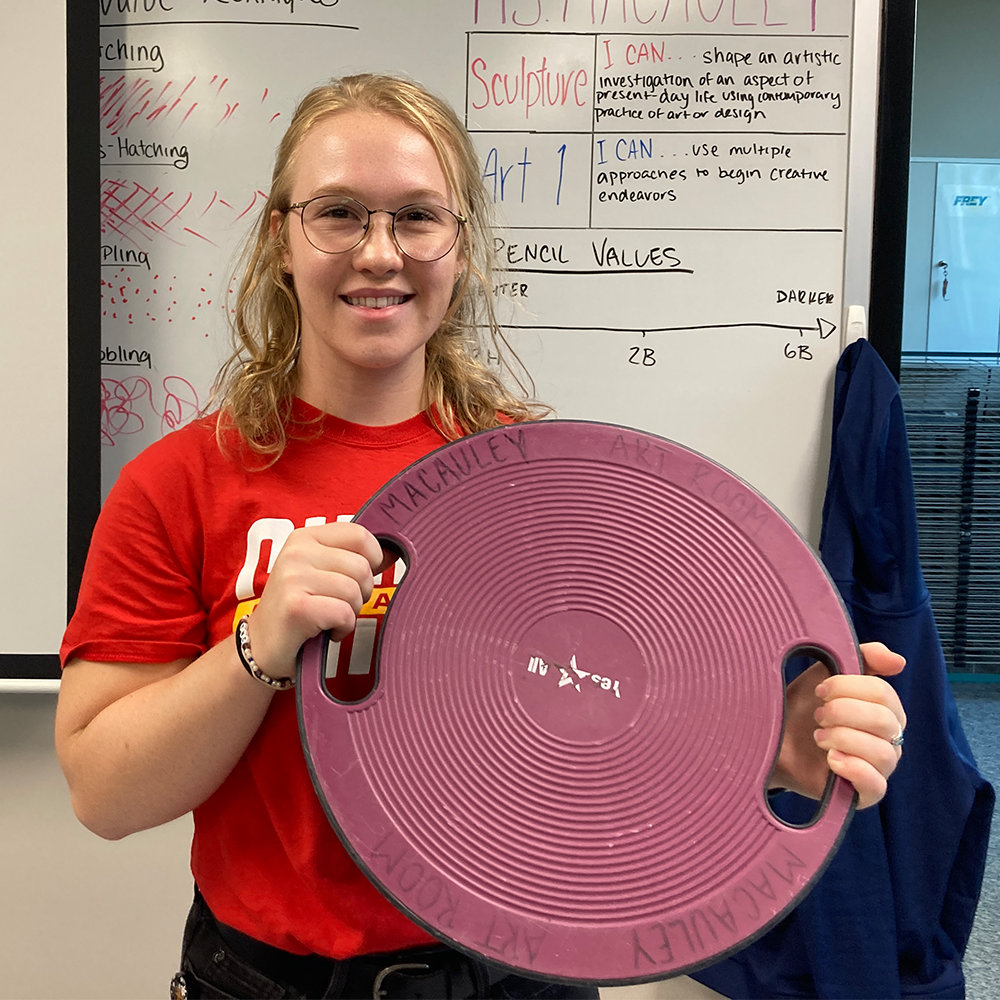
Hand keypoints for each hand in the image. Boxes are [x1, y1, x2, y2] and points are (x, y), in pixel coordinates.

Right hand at [244, 522, 391, 680]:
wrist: (262, 647)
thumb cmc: (299, 609)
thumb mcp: (324, 574)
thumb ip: (356, 559)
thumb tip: (394, 551)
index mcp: (305, 537)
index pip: (360, 535)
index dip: (372, 560)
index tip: (356, 579)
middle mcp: (296, 552)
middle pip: (362, 567)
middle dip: (360, 593)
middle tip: (337, 605)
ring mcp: (293, 577)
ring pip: (355, 591)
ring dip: (350, 612)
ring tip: (328, 618)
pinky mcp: (295, 606)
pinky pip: (344, 613)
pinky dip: (342, 628)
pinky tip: (325, 631)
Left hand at [771, 642, 905, 808]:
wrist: (772, 739)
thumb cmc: (801, 706)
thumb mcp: (825, 674)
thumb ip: (861, 659)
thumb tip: (898, 661)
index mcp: (884, 709)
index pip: (884, 695)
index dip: (848, 688)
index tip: (820, 690)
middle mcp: (889, 740)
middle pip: (886, 722)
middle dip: (844, 713)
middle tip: (817, 716)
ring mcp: (878, 768)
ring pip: (885, 754)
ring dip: (845, 739)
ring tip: (818, 738)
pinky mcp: (863, 794)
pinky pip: (877, 786)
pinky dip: (853, 769)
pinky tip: (830, 759)